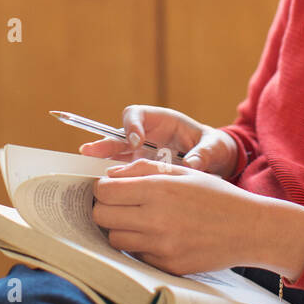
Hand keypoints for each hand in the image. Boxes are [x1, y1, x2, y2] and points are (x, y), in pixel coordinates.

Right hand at [78, 104, 239, 177]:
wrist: (217, 162)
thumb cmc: (215, 147)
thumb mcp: (214, 146)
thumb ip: (204, 153)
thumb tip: (194, 164)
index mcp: (163, 121)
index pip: (137, 114)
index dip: (132, 125)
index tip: (135, 141)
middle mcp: (147, 136)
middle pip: (118, 135)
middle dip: (104, 143)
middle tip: (90, 151)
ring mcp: (141, 154)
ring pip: (116, 155)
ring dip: (102, 162)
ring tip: (86, 168)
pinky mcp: (142, 171)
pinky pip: (125, 173)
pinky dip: (115, 180)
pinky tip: (105, 189)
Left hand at [92, 159, 298, 275]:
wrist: (250, 229)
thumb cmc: (217, 196)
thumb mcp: (184, 171)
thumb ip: (144, 169)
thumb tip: (110, 174)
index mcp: (159, 190)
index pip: (105, 191)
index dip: (103, 188)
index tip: (111, 188)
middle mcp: (156, 219)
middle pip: (102, 216)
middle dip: (105, 208)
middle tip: (120, 205)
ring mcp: (161, 246)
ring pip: (114, 239)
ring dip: (119, 229)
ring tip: (138, 221)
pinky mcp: (167, 266)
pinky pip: (136, 255)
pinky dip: (140, 246)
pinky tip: (157, 236)